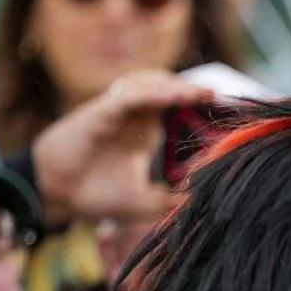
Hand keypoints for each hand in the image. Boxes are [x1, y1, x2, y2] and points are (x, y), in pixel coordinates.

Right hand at [29, 71, 214, 222]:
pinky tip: (179, 95)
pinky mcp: (101, 110)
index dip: (204, 107)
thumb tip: (208, 206)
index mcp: (147, 131)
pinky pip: (130, 95)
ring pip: (152, 84)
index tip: (235, 114)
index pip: (180, 109)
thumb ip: (174, 200)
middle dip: (198, 92)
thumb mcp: (145, 202)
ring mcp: (118, 110)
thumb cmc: (95, 193)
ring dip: (180, 87)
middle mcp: (135, 116)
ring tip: (209, 94)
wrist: (55, 194)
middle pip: (171, 90)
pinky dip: (155, 92)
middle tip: (230, 100)